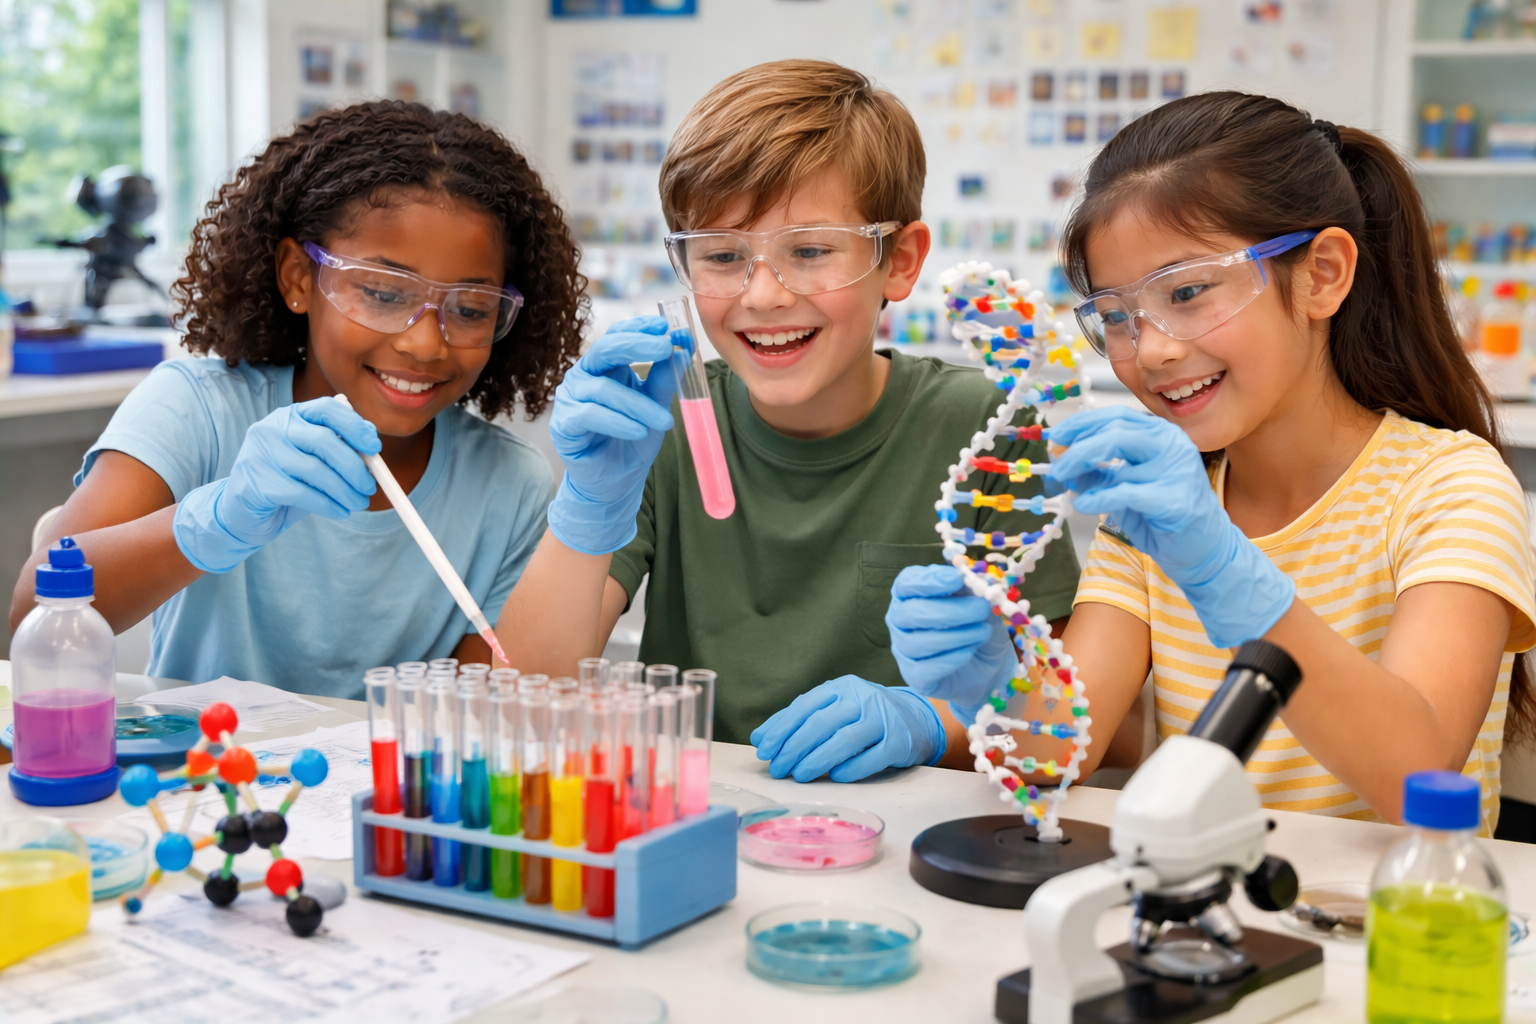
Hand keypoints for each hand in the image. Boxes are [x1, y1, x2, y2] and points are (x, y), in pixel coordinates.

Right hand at [174, 397, 379, 572]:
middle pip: (323, 440)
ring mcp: (261, 454)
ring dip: (345, 490)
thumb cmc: (287, 481)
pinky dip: (328, 504)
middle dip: (354, 466)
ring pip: (315, 470)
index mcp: (291, 415)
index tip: (375, 447)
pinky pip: (302, 493)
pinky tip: (340, 511)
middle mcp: (272, 428)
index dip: (355, 426)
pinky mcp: (256, 483)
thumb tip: (373, 454)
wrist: (243, 510)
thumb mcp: (312, 460)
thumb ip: (339, 450)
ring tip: (359, 503)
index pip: (327, 409)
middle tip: (370, 486)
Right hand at [546, 316, 680, 554]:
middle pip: (605, 349)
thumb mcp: (655, 407)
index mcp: (606, 366)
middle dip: (636, 345)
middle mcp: (584, 376)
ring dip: (639, 405)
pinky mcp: (563, 424)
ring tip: (665, 422)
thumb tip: (684, 350)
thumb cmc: (633, 439)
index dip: (640, 327)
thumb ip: (665, 380)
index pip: (618, 335)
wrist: (615, 481)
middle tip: (666, 348)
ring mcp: (570, 398)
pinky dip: (618, 423)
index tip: (666, 326)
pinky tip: (639, 432)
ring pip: (604, 390)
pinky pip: (590, 415)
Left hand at [749, 676, 944, 782]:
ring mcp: (883, 719)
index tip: (765, 750)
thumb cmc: (865, 716)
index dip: (781, 728)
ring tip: (799, 775)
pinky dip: (851, 768)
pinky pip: (873, 757)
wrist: (916, 719)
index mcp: (842, 687)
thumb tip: (760, 739)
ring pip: (845, 740)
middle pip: (822, 723)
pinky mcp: (900, 742)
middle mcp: (863, 698)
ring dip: (818, 760)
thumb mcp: (834, 709)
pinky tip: (835, 777)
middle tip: (778, 769)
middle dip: (794, 748)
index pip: (805, 706)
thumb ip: (799, 720)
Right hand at [885, 565, 1016, 724]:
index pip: (906, 583)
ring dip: (955, 636)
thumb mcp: (980, 602)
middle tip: (981, 609)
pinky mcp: (913, 675)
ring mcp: (903, 649)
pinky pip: (924, 669)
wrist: (987, 663)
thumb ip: (972, 589)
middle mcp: (900, 619)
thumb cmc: (977, 624)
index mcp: (910, 593)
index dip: (929, 581)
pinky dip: (950, 659)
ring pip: (916, 642)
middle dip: (950, 610)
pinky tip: (969, 651)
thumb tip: (972, 578)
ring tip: (983, 632)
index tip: (957, 579)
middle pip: (911, 613)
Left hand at [1046, 406, 1294, 647]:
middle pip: (1114, 432)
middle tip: (1054, 468)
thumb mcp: (1124, 489)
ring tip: (1064, 485)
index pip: (1116, 417)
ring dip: (1080, 470)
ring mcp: (1176, 470)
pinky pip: (1125, 492)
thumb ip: (1099, 473)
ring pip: (1117, 459)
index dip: (1081, 425)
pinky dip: (1097, 497)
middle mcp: (1172, 445)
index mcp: (1161, 435)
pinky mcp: (1173, 500)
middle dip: (1076, 448)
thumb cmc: (1163, 517)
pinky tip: (1083, 504)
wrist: (1204, 551)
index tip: (1056, 440)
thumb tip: (1063, 462)